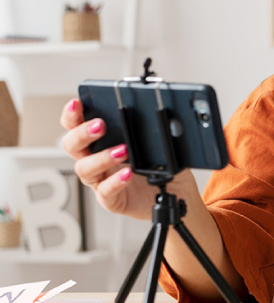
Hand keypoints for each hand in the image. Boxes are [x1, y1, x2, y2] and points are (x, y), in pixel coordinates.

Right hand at [60, 98, 195, 219]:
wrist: (173, 194)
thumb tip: (156, 117)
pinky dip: (115, 181)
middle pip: (72, 146)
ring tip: (123, 151)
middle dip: (82, 133)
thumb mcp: (155, 144)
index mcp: (101, 142)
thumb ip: (149, 130)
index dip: (72, 115)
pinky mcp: (111, 199)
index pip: (76, 126)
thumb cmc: (160, 167)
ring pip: (85, 168)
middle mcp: (95, 160)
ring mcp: (101, 180)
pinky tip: (128, 174)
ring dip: (102, 157)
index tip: (76, 103)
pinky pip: (106, 191)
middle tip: (100, 125)